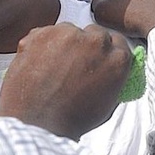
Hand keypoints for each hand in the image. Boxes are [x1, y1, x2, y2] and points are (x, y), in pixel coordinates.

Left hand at [0, 23, 130, 139]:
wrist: (37, 124)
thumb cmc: (72, 119)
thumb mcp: (108, 103)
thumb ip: (113, 78)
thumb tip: (110, 69)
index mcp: (116, 58)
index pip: (117, 42)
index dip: (105, 51)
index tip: (97, 57)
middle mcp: (95, 41)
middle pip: (93, 33)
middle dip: (85, 45)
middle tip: (73, 64)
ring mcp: (68, 34)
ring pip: (68, 31)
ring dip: (64, 44)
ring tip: (53, 68)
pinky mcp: (42, 33)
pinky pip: (45, 33)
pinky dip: (42, 45)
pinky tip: (39, 65)